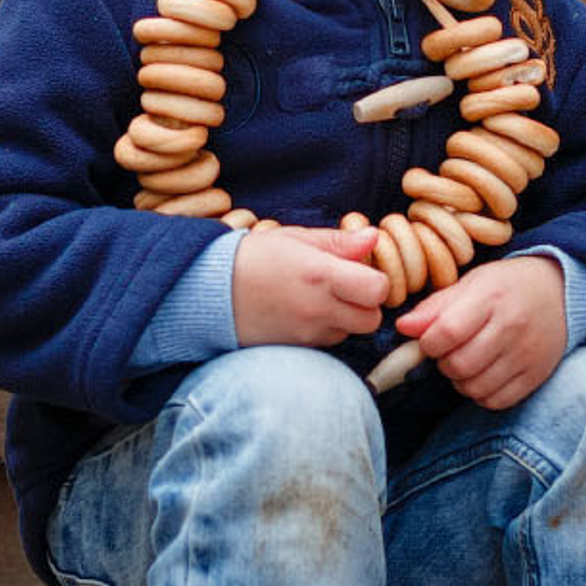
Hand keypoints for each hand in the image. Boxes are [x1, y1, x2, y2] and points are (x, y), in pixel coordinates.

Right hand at [231, 224, 388, 348]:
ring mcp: (306, 333)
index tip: (361, 271)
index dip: (377, 280)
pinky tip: (304, 312)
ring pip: (350, 333)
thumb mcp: (294, 238)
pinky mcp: (296, 348)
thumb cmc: (252, 257)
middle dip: (366, 304)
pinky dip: (325, 329)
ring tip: (318, 298)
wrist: (208, 291)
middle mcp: (317, 308)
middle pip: (372, 319)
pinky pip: (327, 343)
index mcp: (320, 274)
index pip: (378, 289)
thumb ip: (338, 241)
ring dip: (346, 318)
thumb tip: (373, 237)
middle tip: (346, 287)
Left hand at [393, 254, 565, 409]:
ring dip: (460, 381)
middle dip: (443, 363)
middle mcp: (511, 326)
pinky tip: (483, 375)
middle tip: (448, 352)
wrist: (558, 292)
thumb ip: (435, 307)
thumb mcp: (470, 284)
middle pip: (458, 365)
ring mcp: (526, 354)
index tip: (429, 340)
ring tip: (466, 362)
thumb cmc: (505, 286)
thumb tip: (403, 328)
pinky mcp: (536, 375)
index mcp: (490, 297)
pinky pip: (496, 401)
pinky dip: (482, 394)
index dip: (427, 343)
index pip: (446, 332)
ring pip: (475, 387)